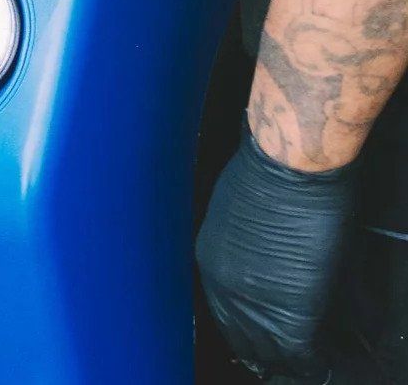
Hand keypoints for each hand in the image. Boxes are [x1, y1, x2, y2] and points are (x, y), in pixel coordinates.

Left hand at [195, 128, 353, 381]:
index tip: (261, 341)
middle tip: (282, 360)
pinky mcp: (290, 308)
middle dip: (263, 351)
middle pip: (241, 338)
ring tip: (301, 364)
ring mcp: (254, 300)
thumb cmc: (267, 173)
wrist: (287, 165)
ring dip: (286, 358)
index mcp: (212, 262)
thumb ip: (248, 250)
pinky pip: (297, 350)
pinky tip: (318, 360)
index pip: (225, 313)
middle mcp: (224, 287)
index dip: (245, 330)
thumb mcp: (239, 214)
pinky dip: (310, 358)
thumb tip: (273, 270)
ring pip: (268, 349)